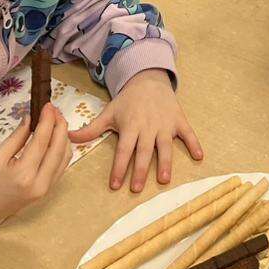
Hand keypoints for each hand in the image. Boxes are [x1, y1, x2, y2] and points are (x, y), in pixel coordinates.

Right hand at [0, 102, 71, 229]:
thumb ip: (17, 136)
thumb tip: (31, 117)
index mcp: (24, 174)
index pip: (42, 141)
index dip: (47, 120)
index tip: (48, 105)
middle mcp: (40, 182)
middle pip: (59, 147)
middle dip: (59, 125)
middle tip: (53, 110)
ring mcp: (47, 188)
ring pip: (65, 156)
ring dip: (63, 136)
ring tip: (54, 121)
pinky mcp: (49, 189)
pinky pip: (62, 165)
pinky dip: (62, 148)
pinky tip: (55, 137)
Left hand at [69, 68, 203, 190]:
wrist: (148, 79)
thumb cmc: (127, 101)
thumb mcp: (109, 113)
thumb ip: (91, 129)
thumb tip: (68, 137)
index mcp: (130, 126)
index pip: (123, 150)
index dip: (119, 167)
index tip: (115, 185)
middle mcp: (148, 127)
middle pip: (144, 152)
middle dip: (140, 170)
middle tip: (137, 188)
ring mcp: (165, 124)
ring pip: (165, 146)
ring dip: (165, 162)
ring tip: (165, 179)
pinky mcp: (178, 120)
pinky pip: (188, 133)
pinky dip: (194, 144)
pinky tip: (200, 156)